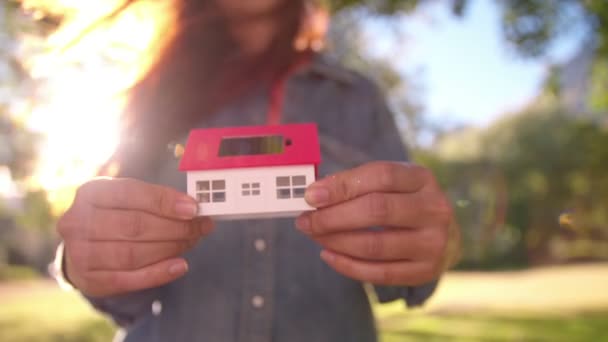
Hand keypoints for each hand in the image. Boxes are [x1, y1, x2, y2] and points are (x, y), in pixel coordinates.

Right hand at [57, 178, 213, 296]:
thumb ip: (157, 200)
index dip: (165, 202)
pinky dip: (159, 273)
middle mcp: (77, 221)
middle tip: (200, 227)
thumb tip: (193, 209)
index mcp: (90, 192)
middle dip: (175, 227)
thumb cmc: (115, 215)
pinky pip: (129, 279)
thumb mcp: (128, 198)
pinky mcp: (89, 280)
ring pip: (133, 253)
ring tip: (192, 242)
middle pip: (134, 226)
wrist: (85, 247)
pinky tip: (180, 266)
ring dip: (170, 248)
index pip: (131, 194)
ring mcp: (80, 253)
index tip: (193, 208)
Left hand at [296, 161, 457, 285]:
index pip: (381, 176)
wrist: (445, 235)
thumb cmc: (404, 202)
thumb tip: (314, 194)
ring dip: (335, 242)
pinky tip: (328, 255)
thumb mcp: (390, 183)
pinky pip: (379, 273)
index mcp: (422, 178)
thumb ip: (356, 184)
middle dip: (333, 217)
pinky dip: (347, 265)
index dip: (342, 185)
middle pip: (377, 210)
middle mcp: (434, 209)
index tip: (311, 195)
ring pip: (374, 245)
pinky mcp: (425, 271)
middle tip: (306, 220)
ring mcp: (432, 242)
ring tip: (314, 236)